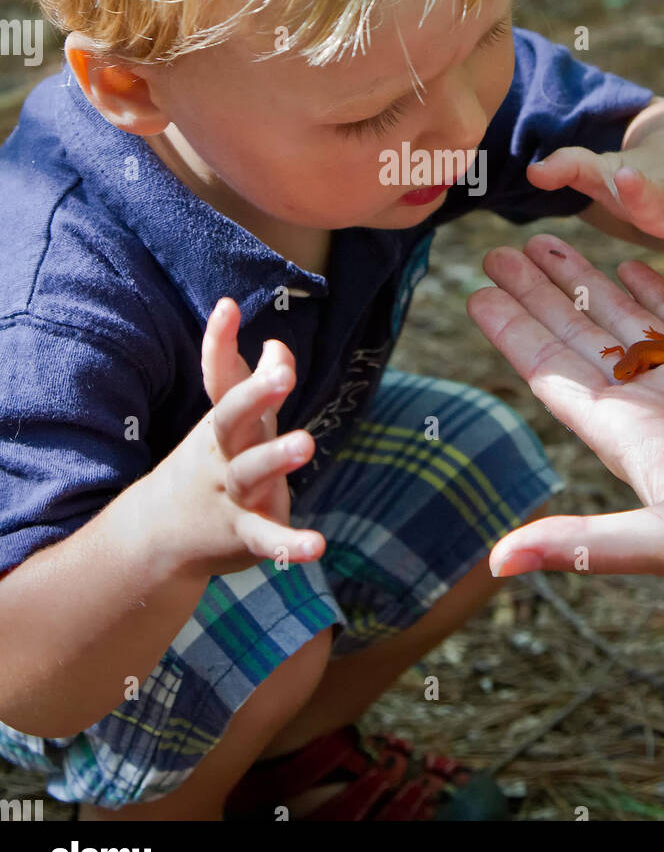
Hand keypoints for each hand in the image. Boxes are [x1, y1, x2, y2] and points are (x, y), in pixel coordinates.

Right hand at [147, 297, 325, 575]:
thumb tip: (277, 347)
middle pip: (230, 418)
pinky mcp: (244, 533)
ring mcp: (230, 494)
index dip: (220, 342)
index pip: (218, 378)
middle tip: (282, 372)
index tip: (228, 305)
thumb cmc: (213, 463)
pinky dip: (289, 544)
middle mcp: (221, 453)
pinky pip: (266, 538)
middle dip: (255, 394)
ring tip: (306, 442)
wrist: (160, 537)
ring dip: (275, 458)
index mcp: (221, 422)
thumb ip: (255, 383)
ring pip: (249, 472)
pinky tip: (317, 546)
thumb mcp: (234, 423)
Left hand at [466, 236, 663, 631]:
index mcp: (625, 437)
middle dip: (536, 294)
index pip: (552, 374)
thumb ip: (588, 545)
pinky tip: (629, 265)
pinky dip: (655, 289)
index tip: (474, 293)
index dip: (512, 333)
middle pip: (577, 338)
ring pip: (624, 321)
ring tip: (547, 243)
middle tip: (496, 250)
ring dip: (585, 284)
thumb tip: (499, 562)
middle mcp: (651, 406)